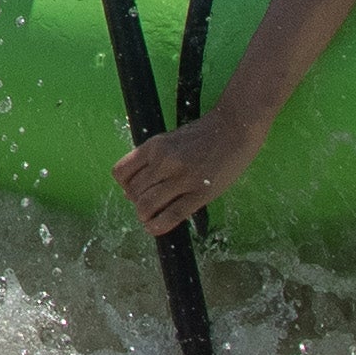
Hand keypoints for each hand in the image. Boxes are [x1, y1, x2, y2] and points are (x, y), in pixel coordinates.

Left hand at [115, 109, 262, 232]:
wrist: (235, 127)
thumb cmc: (203, 134)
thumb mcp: (170, 140)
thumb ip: (152, 160)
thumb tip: (132, 190)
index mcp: (154, 146)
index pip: (121, 173)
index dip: (125, 186)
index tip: (135, 190)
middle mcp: (164, 161)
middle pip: (133, 192)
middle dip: (137, 203)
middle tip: (148, 206)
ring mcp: (182, 177)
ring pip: (147, 206)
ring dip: (145, 216)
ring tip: (151, 217)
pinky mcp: (201, 192)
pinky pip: (172, 215)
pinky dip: (158, 226)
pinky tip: (156, 227)